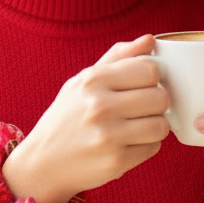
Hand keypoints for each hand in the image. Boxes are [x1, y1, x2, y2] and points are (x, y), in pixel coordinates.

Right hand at [3, 34, 168, 202]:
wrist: (42, 162)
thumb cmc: (67, 117)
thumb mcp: (83, 81)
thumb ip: (118, 57)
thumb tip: (150, 40)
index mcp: (93, 80)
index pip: (150, 69)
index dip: (152, 78)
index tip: (143, 86)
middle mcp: (99, 106)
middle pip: (160, 97)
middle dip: (156, 103)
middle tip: (142, 109)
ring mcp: (108, 136)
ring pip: (161, 125)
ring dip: (154, 126)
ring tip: (137, 126)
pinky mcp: (116, 162)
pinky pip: (153, 148)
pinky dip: (145, 146)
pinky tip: (127, 144)